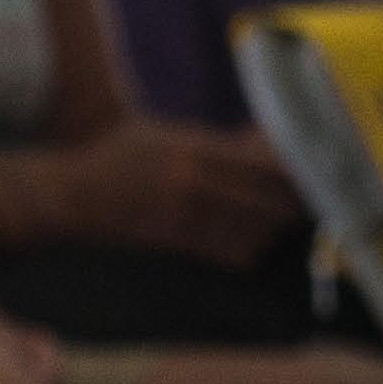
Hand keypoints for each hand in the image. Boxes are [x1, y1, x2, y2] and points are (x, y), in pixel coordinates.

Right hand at [50, 114, 303, 267]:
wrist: (69, 195)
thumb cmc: (116, 158)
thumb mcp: (159, 133)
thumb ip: (207, 139)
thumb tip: (258, 139)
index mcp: (189, 145)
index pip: (258, 160)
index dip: (292, 170)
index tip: (313, 171)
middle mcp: (189, 178)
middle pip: (262, 196)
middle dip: (291, 202)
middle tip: (311, 203)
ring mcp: (180, 212)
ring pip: (249, 227)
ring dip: (272, 228)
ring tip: (286, 224)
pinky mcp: (171, 241)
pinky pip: (224, 251)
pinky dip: (246, 248)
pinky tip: (255, 245)